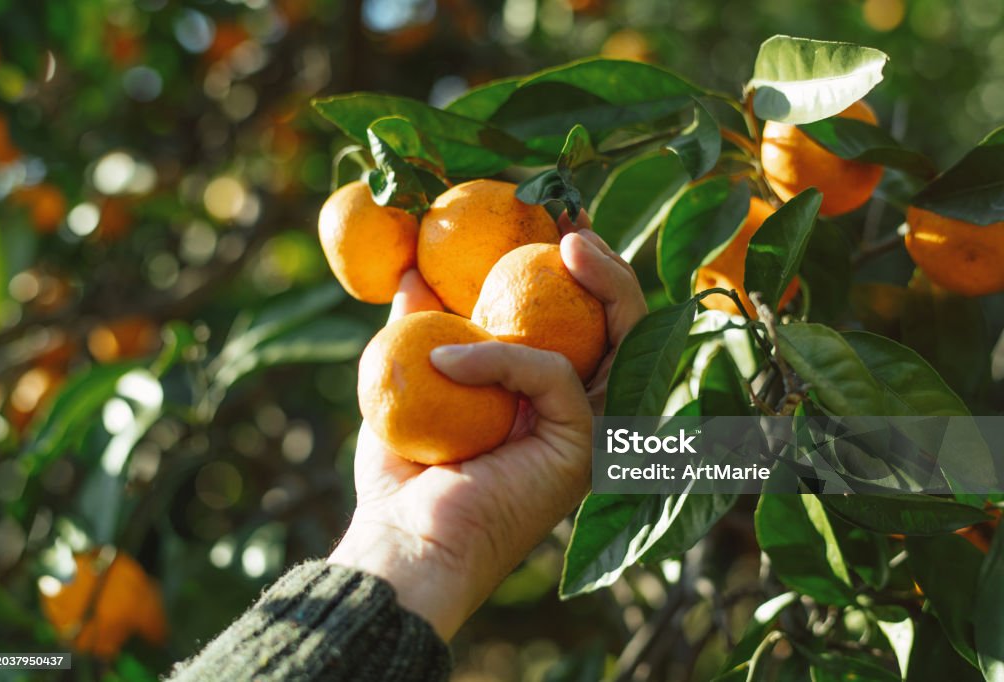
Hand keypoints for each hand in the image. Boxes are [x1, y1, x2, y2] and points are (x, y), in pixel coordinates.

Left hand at [328, 211, 646, 639]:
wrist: (404, 539)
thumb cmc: (404, 475)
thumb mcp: (408, 380)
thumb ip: (419, 328)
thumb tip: (411, 274)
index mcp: (546, 394)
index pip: (583, 321)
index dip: (580, 269)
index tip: (551, 218)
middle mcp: (580, 408)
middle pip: (625, 324)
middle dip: (610, 265)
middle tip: (572, 221)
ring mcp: (588, 428)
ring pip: (626, 339)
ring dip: (606, 281)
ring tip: (569, 240)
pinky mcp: (582, 446)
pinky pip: (553, 375)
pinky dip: (500, 357)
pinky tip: (446, 359)